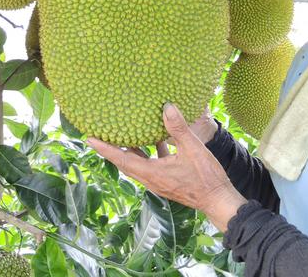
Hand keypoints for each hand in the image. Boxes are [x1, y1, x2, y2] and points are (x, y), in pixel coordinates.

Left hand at [86, 104, 246, 232]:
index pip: (122, 159)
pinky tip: (157, 139)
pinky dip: (149, 152)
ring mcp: (159, 181)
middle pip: (126, 162)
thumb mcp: (193, 149)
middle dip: (113, 148)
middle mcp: (151, 180)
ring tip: (125, 133)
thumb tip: (166, 107)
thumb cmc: (206, 178)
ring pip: (138, 164)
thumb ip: (178, 128)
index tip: (90, 138)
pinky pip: (152, 165)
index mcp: (153, 173)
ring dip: (131, 150)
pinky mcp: (167, 181)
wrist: (218, 200)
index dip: (105, 148)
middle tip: (101, 133)